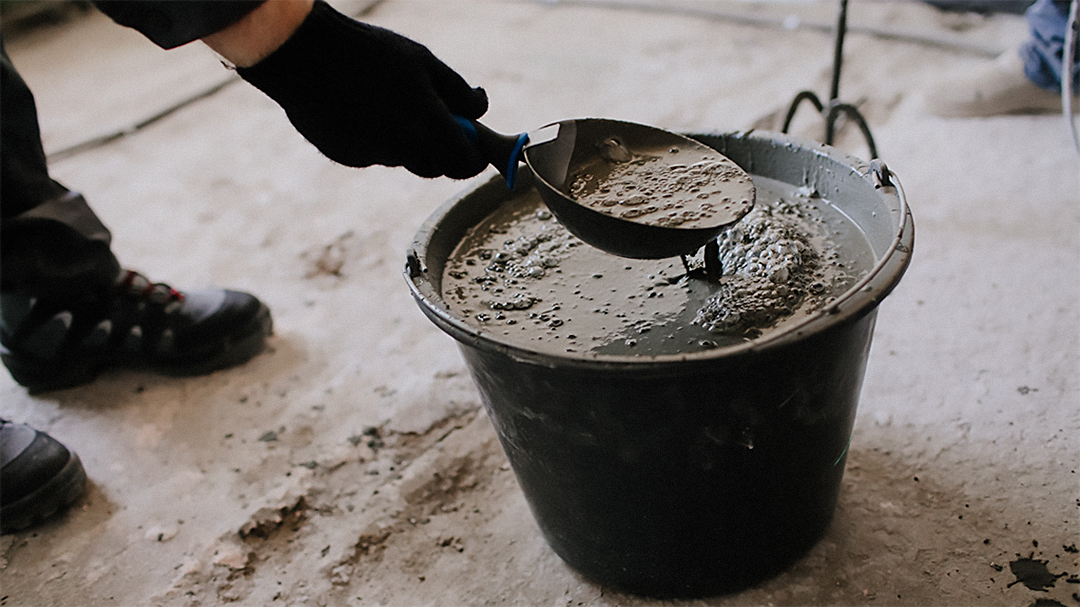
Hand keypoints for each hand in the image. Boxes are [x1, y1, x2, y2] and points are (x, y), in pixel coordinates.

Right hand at [235, 1, 488, 178]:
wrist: (303, 55)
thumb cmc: (370, 52)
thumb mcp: (424, 62)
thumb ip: (458, 92)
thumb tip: (480, 107)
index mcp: (428, 126)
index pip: (466, 164)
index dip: (475, 158)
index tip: (476, 148)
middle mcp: (401, 150)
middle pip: (435, 167)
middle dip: (441, 150)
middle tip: (436, 121)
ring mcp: (371, 156)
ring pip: (402, 158)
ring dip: (407, 141)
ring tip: (388, 101)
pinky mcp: (346, 156)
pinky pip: (372, 153)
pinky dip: (375, 137)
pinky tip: (359, 107)